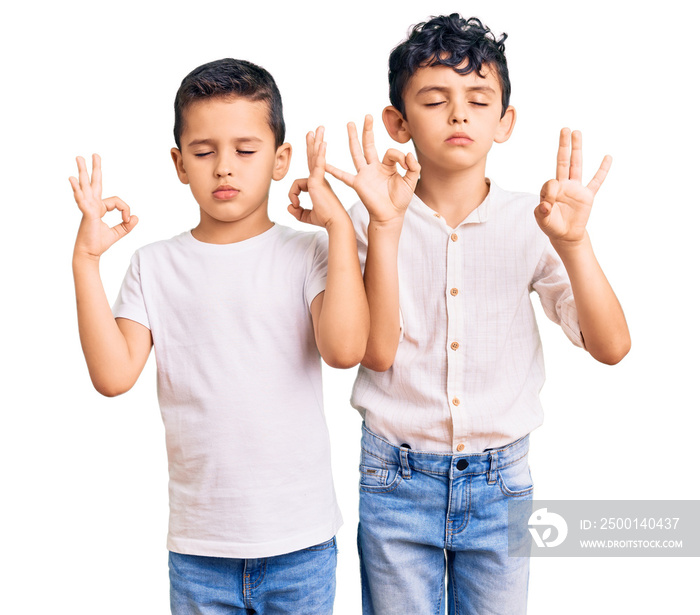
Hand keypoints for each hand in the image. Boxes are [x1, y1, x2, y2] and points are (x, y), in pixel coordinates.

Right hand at [70, 154, 137, 258]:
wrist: (89, 253)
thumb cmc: (99, 243)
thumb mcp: (117, 233)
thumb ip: (127, 225)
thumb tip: (136, 217)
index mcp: (99, 208)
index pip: (117, 201)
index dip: (126, 210)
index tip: (128, 220)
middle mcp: (92, 205)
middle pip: (93, 183)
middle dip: (94, 168)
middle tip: (94, 155)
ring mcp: (87, 207)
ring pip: (86, 186)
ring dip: (82, 171)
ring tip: (79, 157)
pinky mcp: (86, 213)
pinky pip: (82, 199)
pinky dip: (77, 190)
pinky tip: (72, 180)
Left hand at [288, 127, 346, 228]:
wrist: (334, 222)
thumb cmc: (325, 219)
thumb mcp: (306, 216)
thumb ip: (297, 211)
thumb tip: (288, 206)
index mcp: (317, 186)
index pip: (299, 183)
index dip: (293, 195)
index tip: (295, 206)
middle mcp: (319, 179)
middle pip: (313, 158)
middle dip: (313, 145)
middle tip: (313, 131)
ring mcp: (319, 179)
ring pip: (315, 157)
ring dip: (316, 143)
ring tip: (318, 129)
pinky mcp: (318, 180)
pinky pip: (318, 164)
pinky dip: (320, 155)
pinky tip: (323, 143)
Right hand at [326, 115, 419, 224]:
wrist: (390, 216)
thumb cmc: (400, 200)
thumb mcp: (411, 181)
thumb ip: (413, 166)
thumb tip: (408, 154)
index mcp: (386, 166)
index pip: (390, 152)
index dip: (400, 156)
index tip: (406, 164)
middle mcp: (373, 167)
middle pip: (369, 144)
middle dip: (368, 130)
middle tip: (367, 116)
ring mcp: (364, 174)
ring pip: (357, 153)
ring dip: (353, 138)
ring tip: (350, 124)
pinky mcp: (358, 184)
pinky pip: (343, 176)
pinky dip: (333, 170)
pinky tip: (323, 164)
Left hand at [535, 128, 610, 245]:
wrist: (566, 235)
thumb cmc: (552, 226)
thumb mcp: (543, 221)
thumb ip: (542, 212)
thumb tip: (545, 204)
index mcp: (550, 190)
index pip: (549, 183)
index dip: (549, 192)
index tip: (548, 205)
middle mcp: (563, 185)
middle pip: (563, 161)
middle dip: (564, 145)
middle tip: (565, 129)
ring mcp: (576, 189)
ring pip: (577, 165)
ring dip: (577, 149)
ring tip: (577, 132)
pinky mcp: (587, 196)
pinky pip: (596, 181)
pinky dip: (602, 170)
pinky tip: (607, 157)